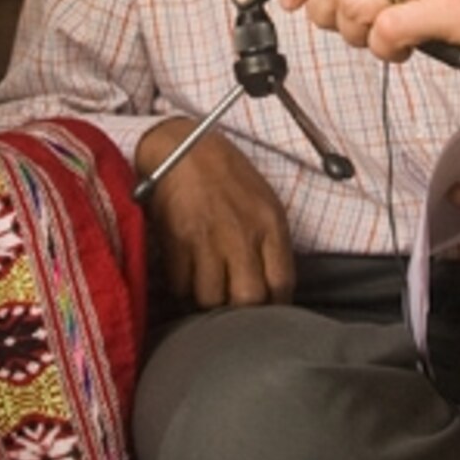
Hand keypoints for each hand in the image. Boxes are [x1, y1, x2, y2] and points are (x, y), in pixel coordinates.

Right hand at [133, 120, 296, 307]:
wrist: (182, 148)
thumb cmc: (226, 176)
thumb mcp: (264, 203)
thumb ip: (271, 244)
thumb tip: (272, 290)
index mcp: (270, 224)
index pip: (282, 284)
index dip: (275, 306)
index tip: (265, 312)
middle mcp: (242, 233)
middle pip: (248, 299)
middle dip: (240, 312)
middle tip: (233, 306)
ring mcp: (208, 238)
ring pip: (210, 299)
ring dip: (207, 301)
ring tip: (207, 289)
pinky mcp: (177, 240)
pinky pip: (180, 285)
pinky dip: (182, 288)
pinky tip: (186, 275)